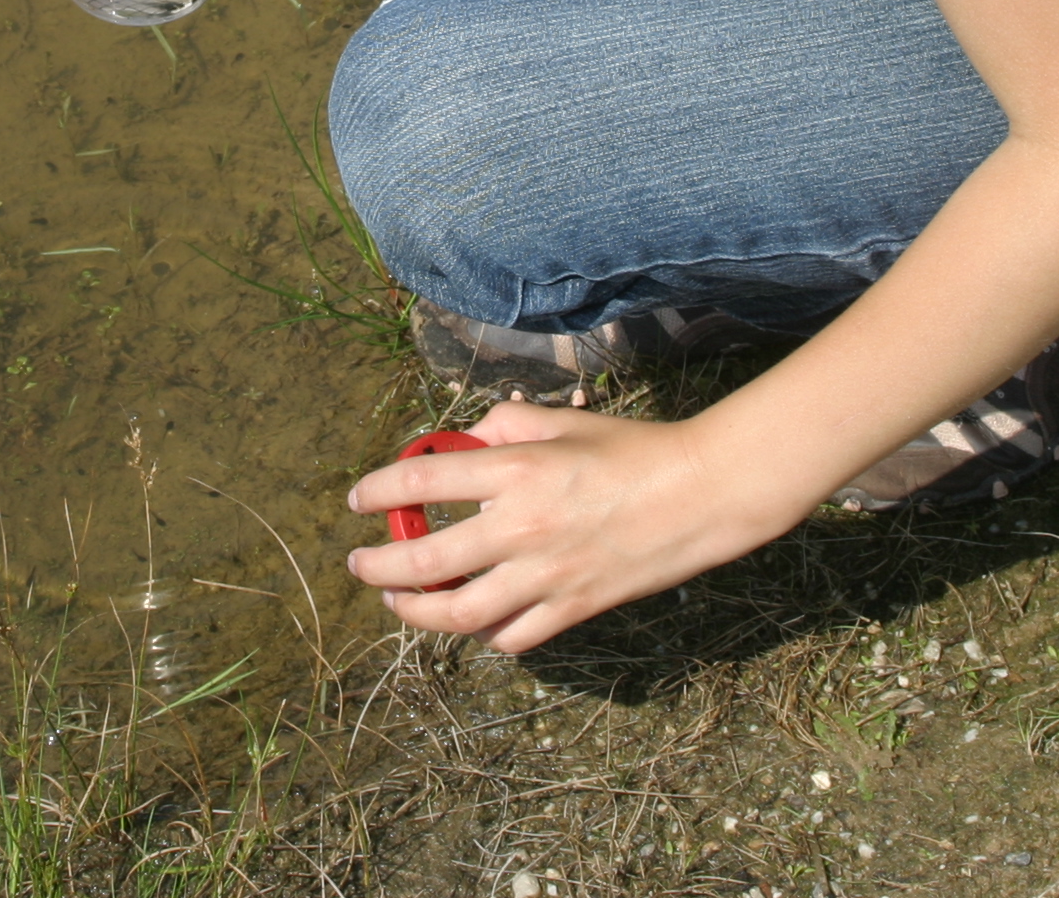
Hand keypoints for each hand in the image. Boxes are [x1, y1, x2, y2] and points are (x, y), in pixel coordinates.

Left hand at [341, 399, 806, 652]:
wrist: (699, 494)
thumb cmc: (633, 449)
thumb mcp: (564, 420)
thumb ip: (507, 423)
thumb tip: (469, 439)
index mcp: (515, 470)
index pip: (422, 480)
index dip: (379, 491)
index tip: (359, 501)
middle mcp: (520, 527)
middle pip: (425, 558)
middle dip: (379, 567)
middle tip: (359, 566)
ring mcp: (545, 575)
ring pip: (458, 613)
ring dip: (417, 611)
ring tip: (399, 602)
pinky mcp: (572, 607)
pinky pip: (511, 637)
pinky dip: (483, 634)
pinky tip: (472, 622)